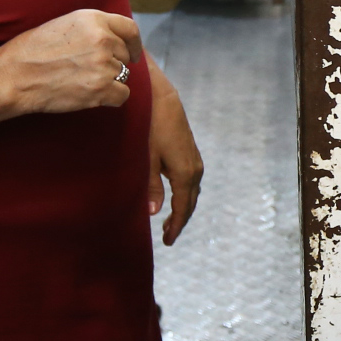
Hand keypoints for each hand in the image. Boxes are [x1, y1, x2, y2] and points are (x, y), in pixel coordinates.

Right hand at [0, 9, 138, 114]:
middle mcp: (103, 39)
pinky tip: (90, 95)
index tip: (133, 54)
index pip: (130, 29)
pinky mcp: (100, 88)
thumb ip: (93, 29)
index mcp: (94, 19)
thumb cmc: (32, 51)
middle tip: (88, 71)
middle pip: (125, 56)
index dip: (134, 44)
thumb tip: (116, 40)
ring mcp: (103, 64)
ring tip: (80, 81)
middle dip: (113, 64)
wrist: (14, 76)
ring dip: (107, 82)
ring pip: (123, 76)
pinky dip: (110, 98)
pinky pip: (122, 95)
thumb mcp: (65, 25)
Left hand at [145, 64, 202, 245]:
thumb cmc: (150, 127)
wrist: (161, 99)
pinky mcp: (190, 154)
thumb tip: (152, 212)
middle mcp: (195, 170)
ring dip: (182, 208)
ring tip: (169, 222)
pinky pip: (190, 182)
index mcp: (185, 175)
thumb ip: (150, 185)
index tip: (167, 242)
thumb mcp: (146, 158)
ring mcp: (194, 161)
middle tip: (167, 237)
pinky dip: (183, 195)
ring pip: (191, 192)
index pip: (182, 208)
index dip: (175, 226)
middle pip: (189, 203)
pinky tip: (173, 197)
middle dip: (180, 220)